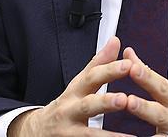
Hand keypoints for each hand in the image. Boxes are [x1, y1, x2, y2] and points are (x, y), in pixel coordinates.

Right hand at [8, 36, 134, 136]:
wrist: (38, 130)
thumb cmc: (66, 105)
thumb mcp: (80, 83)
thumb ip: (99, 63)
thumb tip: (115, 41)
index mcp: (75, 90)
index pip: (92, 77)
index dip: (109, 70)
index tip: (129, 65)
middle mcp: (70, 109)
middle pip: (88, 104)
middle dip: (106, 102)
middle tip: (125, 99)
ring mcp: (69, 131)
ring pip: (89, 133)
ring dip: (108, 135)